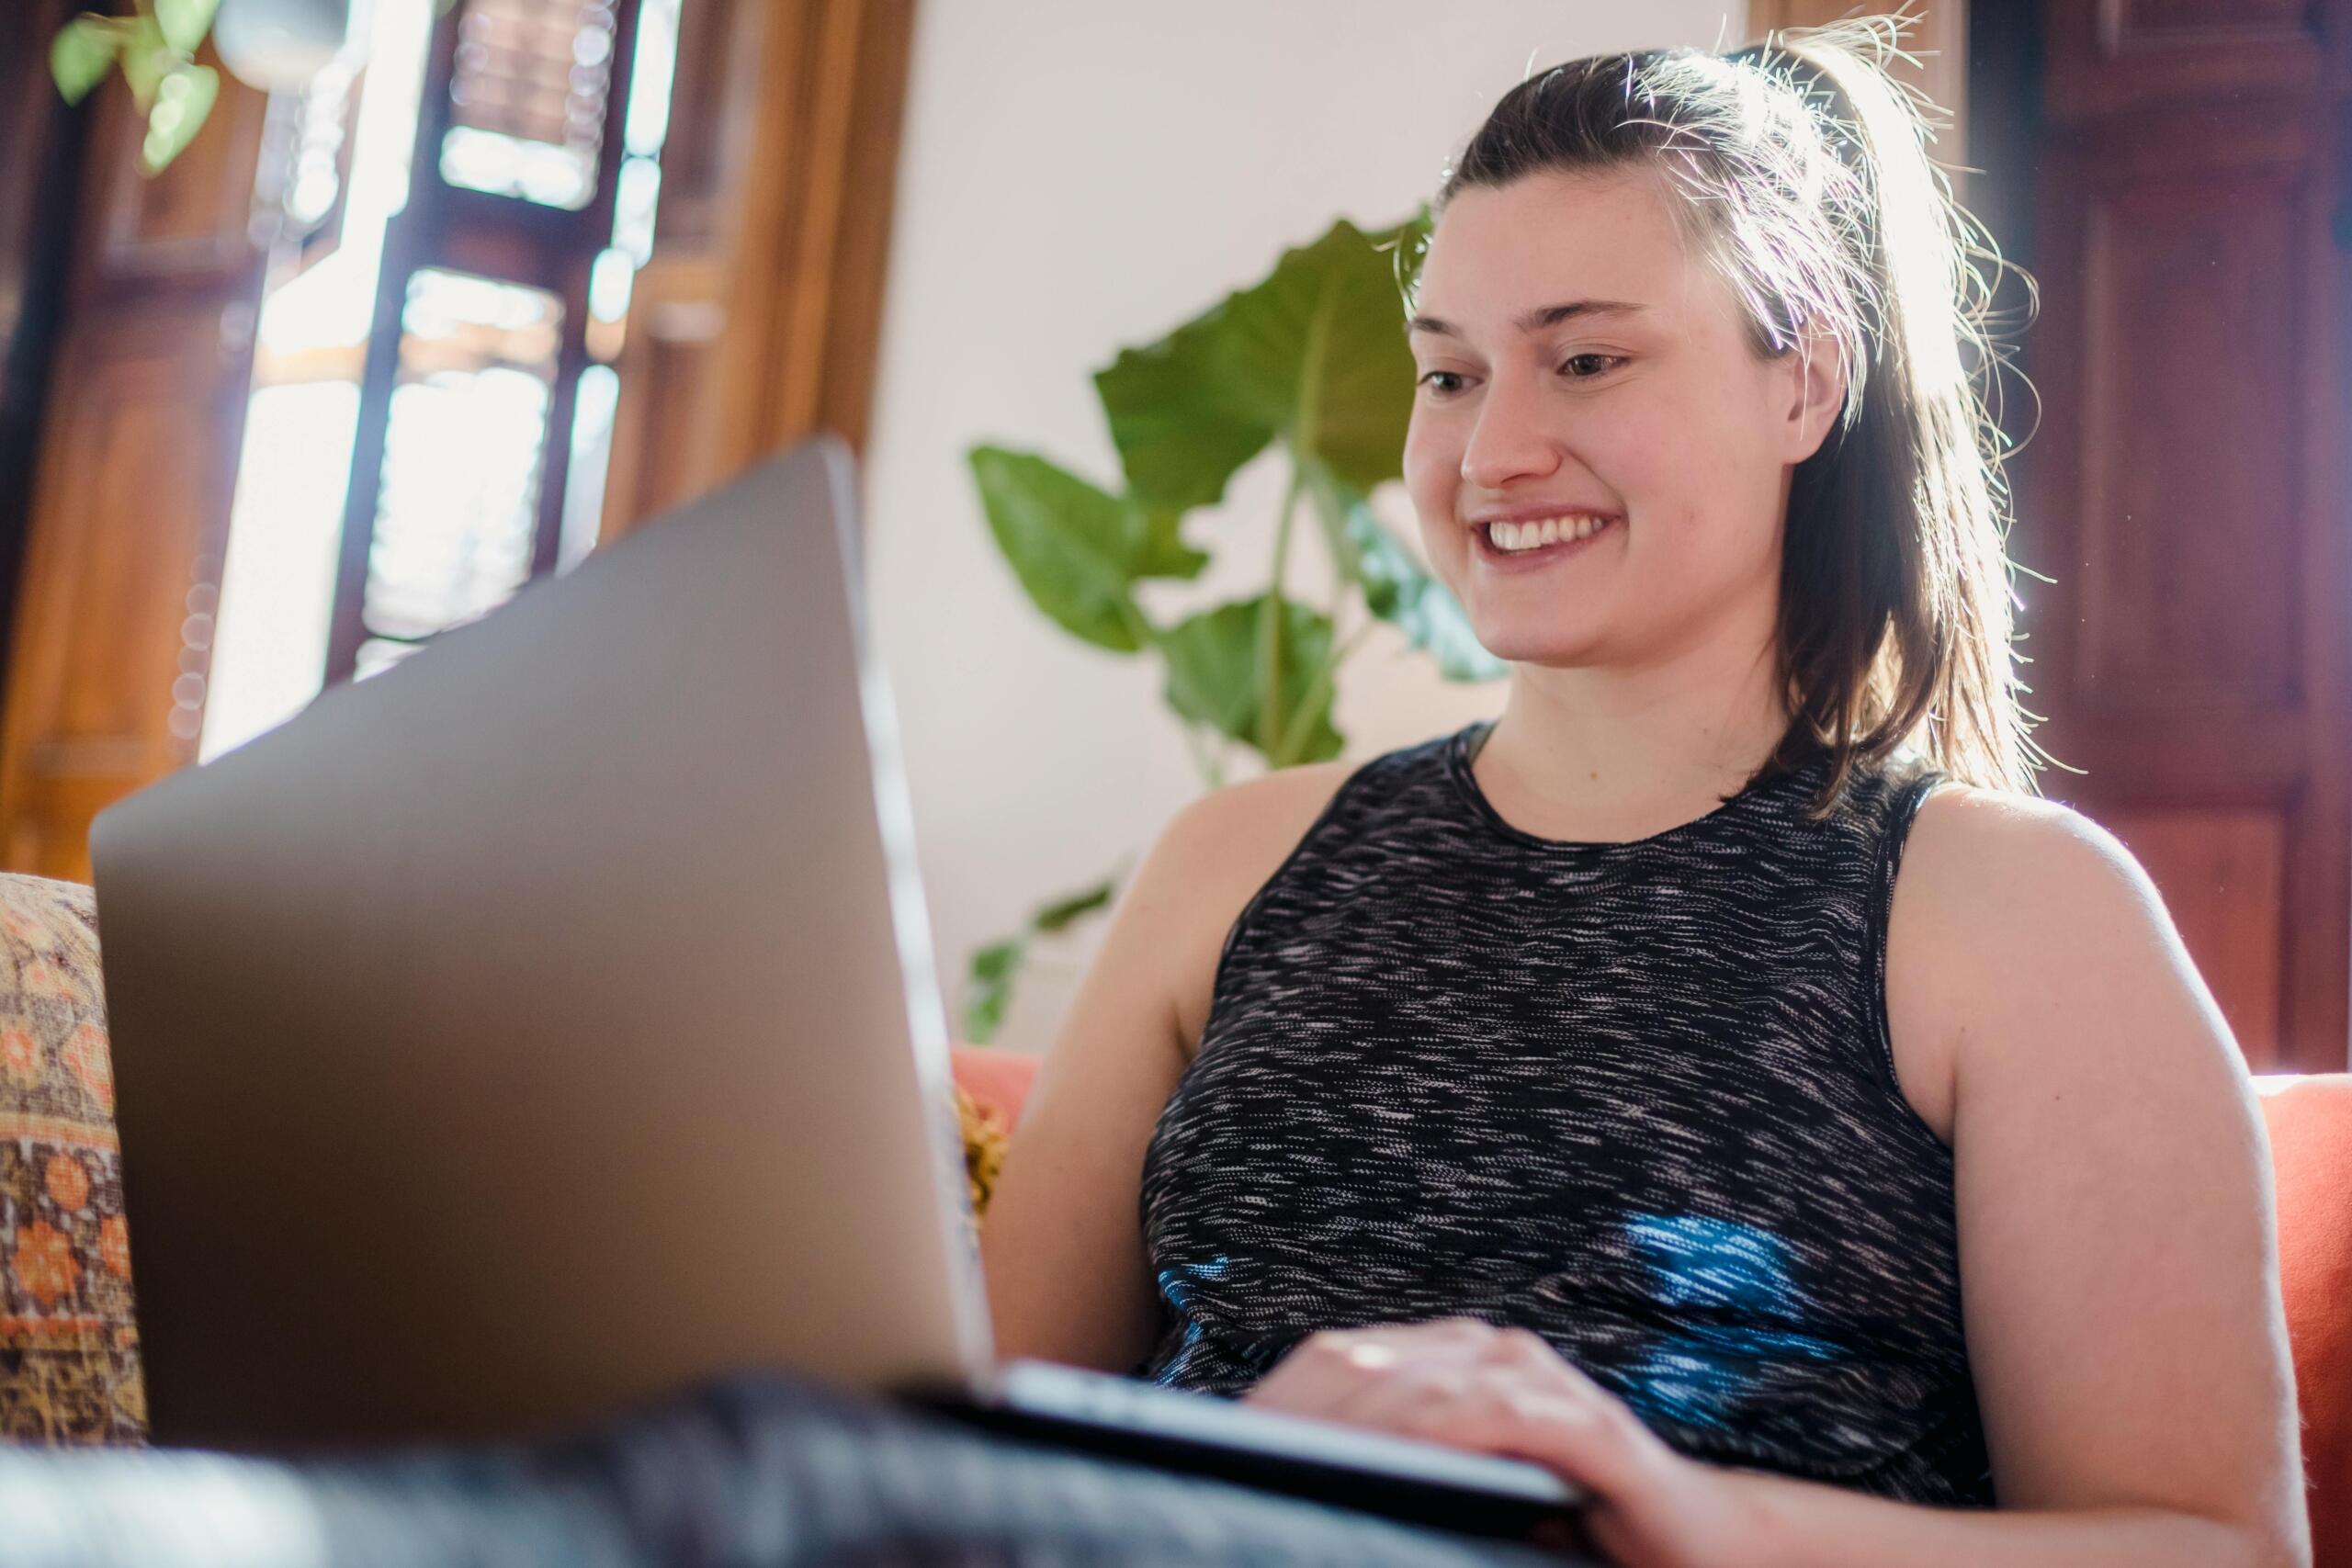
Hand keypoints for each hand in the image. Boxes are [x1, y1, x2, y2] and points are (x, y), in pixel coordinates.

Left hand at [1241, 1318, 1754, 1567]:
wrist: (1701, 1548)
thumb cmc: (1567, 1528)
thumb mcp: (1462, 1497)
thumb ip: (1395, 1481)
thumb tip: (1285, 1498)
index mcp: (1447, 1360)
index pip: (1334, 1364)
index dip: (1269, 1403)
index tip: (1209, 1447)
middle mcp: (1487, 1351)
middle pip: (1358, 1368)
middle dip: (1288, 1419)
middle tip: (1231, 1464)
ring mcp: (1535, 1379)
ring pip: (1412, 1390)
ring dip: (1343, 1432)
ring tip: (1287, 1469)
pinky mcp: (1580, 1424)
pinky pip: (1491, 1417)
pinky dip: (1436, 1436)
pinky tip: (1393, 1461)